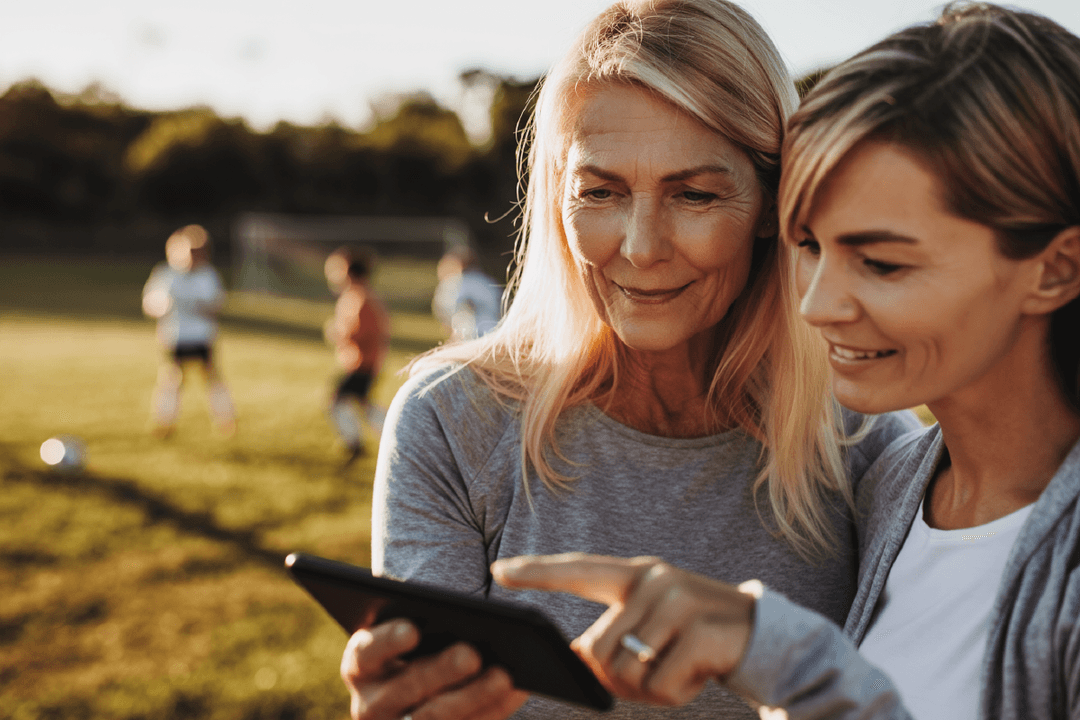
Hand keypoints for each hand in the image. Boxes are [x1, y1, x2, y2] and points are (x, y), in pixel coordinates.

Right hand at [340, 618, 528, 719]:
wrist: (419, 686)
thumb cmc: (415, 644)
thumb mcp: (406, 630)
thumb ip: (420, 619)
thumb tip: (461, 608)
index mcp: (360, 666)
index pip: (365, 654)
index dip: (387, 642)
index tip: (413, 629)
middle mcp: (372, 704)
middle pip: (406, 689)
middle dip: (441, 671)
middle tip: (471, 653)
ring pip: (435, 718)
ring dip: (473, 696)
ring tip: (504, 675)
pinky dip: (494, 710)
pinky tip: (517, 690)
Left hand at [492, 553, 757, 706]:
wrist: (765, 637)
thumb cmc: (696, 638)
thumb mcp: (655, 628)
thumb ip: (615, 636)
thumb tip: (574, 659)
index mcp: (637, 576)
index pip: (578, 570)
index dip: (537, 573)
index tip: (499, 571)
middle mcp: (654, 580)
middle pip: (597, 649)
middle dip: (617, 679)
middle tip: (654, 673)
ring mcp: (678, 602)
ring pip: (626, 671)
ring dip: (648, 690)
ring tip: (678, 671)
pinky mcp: (699, 632)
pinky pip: (661, 686)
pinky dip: (675, 695)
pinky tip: (697, 677)